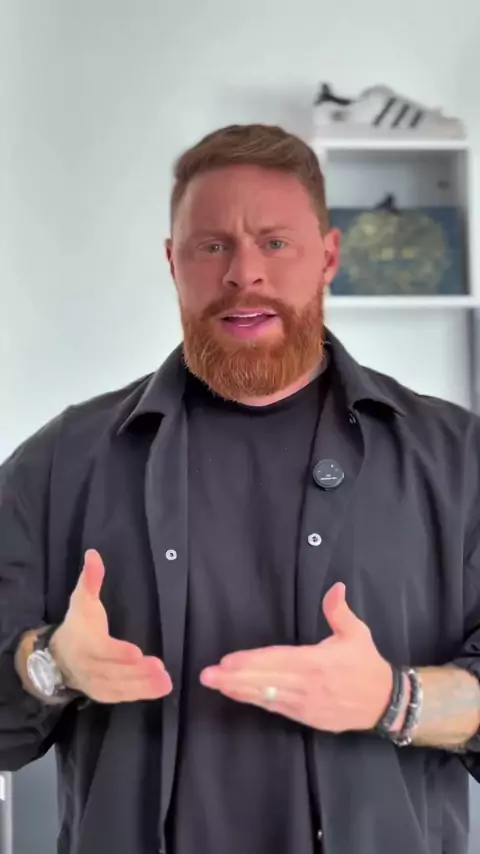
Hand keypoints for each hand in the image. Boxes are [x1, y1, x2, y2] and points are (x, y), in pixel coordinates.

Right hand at [50, 550, 172, 703]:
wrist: (58, 658)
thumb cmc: (77, 625)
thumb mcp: (81, 600)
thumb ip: (90, 579)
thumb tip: (94, 553)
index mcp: (85, 644)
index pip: (102, 650)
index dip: (118, 653)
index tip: (136, 653)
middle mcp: (90, 667)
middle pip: (115, 672)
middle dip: (137, 672)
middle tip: (160, 667)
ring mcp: (97, 684)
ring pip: (121, 687)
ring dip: (143, 686)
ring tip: (166, 681)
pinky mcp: (105, 695)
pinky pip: (123, 696)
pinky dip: (141, 694)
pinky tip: (161, 689)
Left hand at [200, 582, 391, 732]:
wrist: (385, 703)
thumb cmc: (366, 664)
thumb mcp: (357, 633)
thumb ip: (339, 611)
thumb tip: (336, 586)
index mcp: (318, 662)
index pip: (278, 660)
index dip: (252, 662)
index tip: (228, 660)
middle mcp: (308, 685)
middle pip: (266, 680)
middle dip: (235, 678)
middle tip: (208, 675)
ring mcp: (306, 704)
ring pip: (266, 696)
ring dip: (239, 690)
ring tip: (216, 684)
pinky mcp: (306, 718)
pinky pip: (275, 708)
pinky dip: (255, 701)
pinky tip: (238, 694)